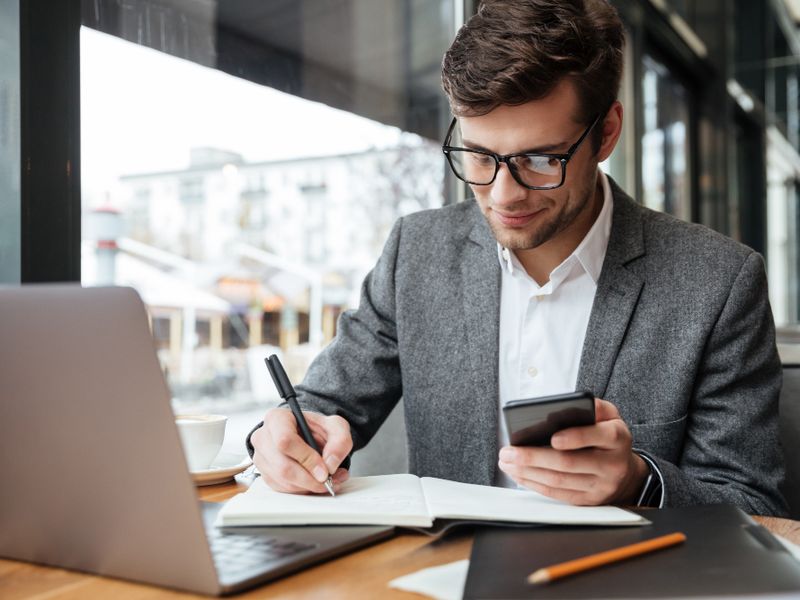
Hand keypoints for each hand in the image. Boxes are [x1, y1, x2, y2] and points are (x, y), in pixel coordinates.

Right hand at [251, 407, 352, 493]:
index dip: (306, 458)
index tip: (325, 470)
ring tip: (329, 480)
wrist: (308, 435)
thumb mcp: (336, 427)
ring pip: (283, 481)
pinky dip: (302, 490)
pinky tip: (315, 482)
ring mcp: (261, 457)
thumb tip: (330, 464)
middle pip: (283, 466)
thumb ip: (340, 441)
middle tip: (329, 481)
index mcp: (277, 418)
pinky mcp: (265, 474)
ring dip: (308, 486)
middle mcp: (263, 437)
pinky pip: (282, 489)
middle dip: (310, 479)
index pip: (285, 441)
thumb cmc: (317, 428)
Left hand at [497, 398, 648, 504]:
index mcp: (617, 438)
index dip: (575, 438)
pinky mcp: (589, 500)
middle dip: (534, 457)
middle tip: (509, 452)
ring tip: (507, 462)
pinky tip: (519, 474)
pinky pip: (558, 494)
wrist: (625, 472)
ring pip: (559, 481)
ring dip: (528, 472)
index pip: (598, 436)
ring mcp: (601, 486)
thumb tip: (568, 405)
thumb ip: (593, 406)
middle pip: (569, 463)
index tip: (552, 437)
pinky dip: (534, 484)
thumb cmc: (608, 436)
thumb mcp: (609, 415)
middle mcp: (612, 464)